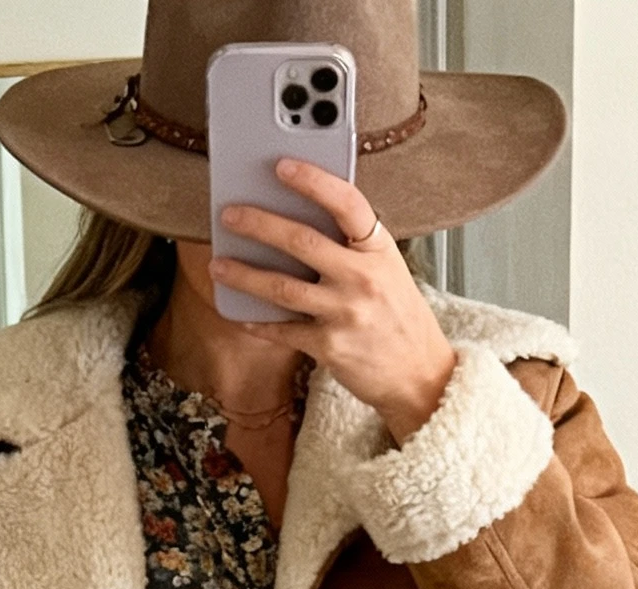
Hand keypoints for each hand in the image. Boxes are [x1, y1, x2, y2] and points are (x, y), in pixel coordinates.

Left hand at [211, 159, 456, 442]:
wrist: (419, 374)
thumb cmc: (398, 317)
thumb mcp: (387, 270)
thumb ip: (352, 248)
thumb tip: (299, 222)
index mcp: (378, 250)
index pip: (346, 203)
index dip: (313, 181)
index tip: (282, 166)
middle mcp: (363, 278)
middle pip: (302, 242)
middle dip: (259, 225)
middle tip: (229, 214)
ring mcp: (345, 313)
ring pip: (282, 287)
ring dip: (244, 275)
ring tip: (219, 265)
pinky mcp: (330, 347)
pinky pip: (283, 330)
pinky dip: (258, 322)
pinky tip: (240, 314)